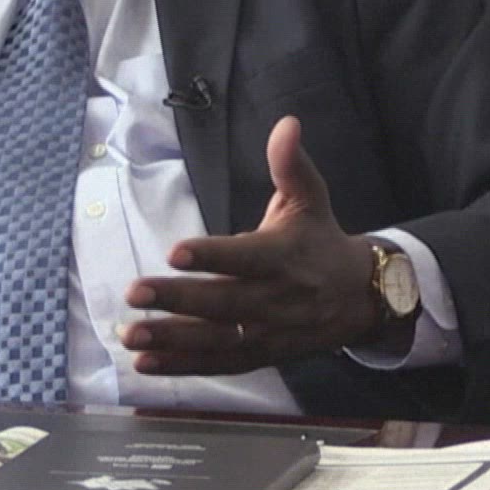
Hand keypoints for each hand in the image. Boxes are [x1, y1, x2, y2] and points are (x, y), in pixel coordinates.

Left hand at [122, 116, 380, 374]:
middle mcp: (277, 298)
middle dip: (178, 300)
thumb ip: (290, 164)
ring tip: (130, 334)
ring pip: (217, 340)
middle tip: (134, 292)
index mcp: (285, 255)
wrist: (359, 297)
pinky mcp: (260, 355)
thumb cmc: (320, 240)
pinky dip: (182, 367)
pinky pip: (219, 364)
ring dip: (171, 340)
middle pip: (224, 302)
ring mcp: (268, 332)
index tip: (175, 251)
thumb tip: (286, 123)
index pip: (246, 257)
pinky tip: (145, 363)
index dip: (213, 256)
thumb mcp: (310, 198)